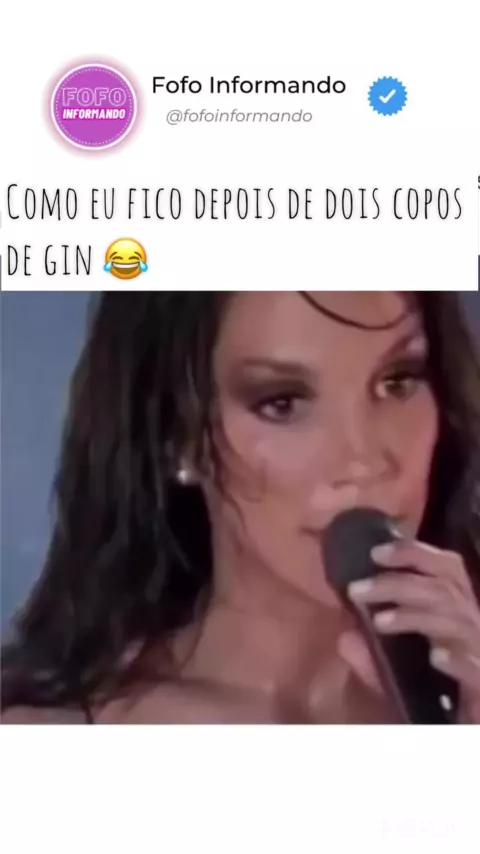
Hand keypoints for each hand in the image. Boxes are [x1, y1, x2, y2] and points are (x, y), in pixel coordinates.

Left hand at [342, 539, 479, 723]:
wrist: (463, 733)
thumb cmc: (436, 697)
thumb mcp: (396, 674)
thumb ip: (371, 657)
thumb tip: (346, 636)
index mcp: (457, 612)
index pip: (446, 568)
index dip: (415, 553)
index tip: (376, 553)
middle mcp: (474, 625)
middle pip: (444, 590)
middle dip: (398, 584)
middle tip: (356, 590)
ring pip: (456, 621)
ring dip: (415, 617)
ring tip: (379, 621)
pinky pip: (477, 668)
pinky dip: (458, 660)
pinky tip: (437, 657)